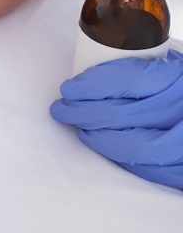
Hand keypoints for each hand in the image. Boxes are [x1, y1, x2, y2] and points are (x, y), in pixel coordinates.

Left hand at [50, 50, 182, 188]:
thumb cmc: (181, 84)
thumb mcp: (174, 62)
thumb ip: (148, 66)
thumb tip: (93, 64)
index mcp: (180, 74)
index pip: (128, 80)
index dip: (91, 85)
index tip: (68, 87)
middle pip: (122, 114)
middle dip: (82, 112)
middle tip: (62, 108)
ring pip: (133, 146)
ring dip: (97, 137)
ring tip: (81, 127)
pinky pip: (151, 170)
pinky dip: (122, 157)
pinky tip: (107, 145)